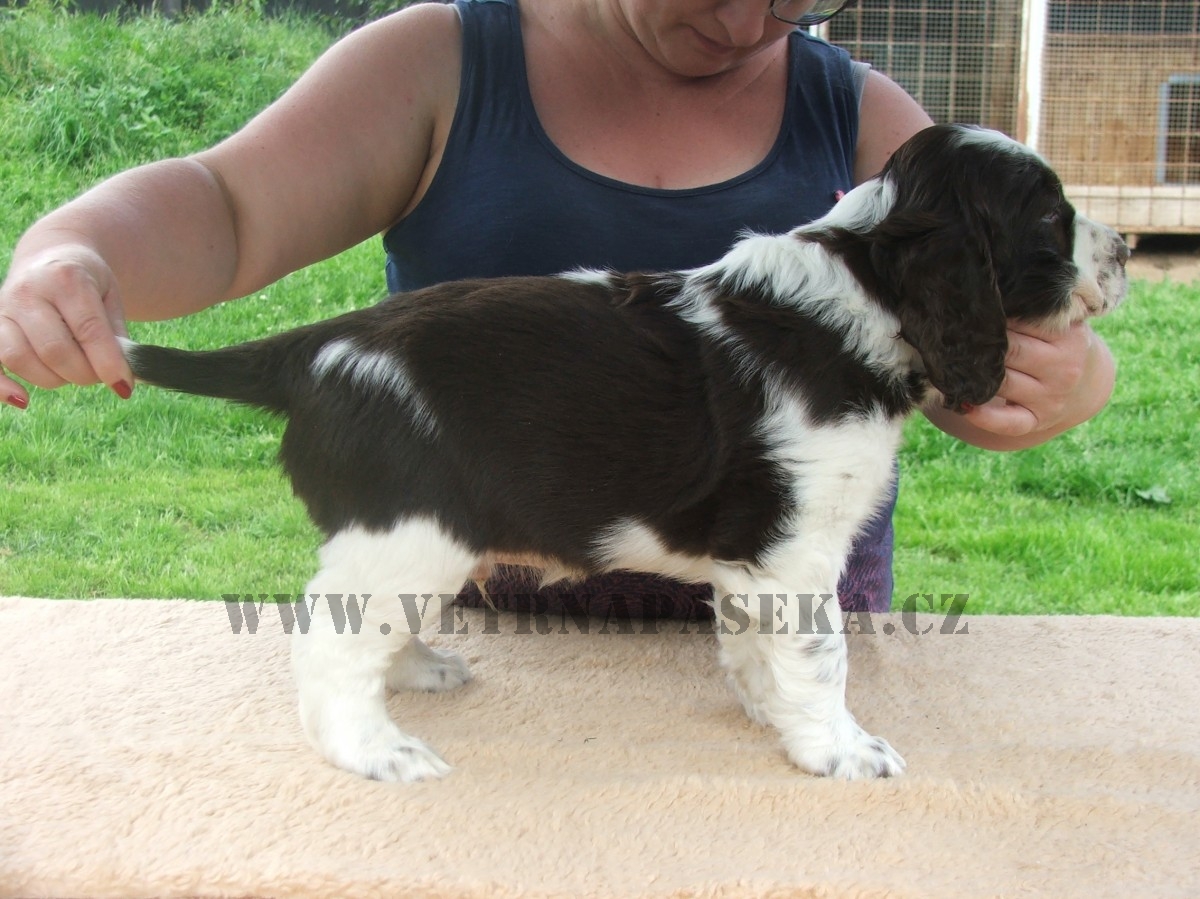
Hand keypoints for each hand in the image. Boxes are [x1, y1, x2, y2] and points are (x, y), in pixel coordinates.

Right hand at [0, 245, 134, 408]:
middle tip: (98, 375)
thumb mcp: (110, 297)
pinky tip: (23, 399)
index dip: (108, 364)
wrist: (49, 256)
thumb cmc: (86, 283)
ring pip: (20, 358)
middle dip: (83, 374)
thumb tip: (120, 377)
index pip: (88, 330)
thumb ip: (115, 334)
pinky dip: (2, 386)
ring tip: (71, 373)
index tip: (124, 387)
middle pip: (54, 350)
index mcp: (66, 279)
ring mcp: (3, 308)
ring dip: (53, 379)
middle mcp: (29, 291)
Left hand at [956, 319, 1111, 440]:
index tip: (970, 311)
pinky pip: (1006, 422)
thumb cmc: (1055, 343)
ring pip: (1002, 383)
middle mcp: (1064, 369)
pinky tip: (963, 404)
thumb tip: (984, 294)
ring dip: (973, 375)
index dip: (993, 316)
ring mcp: (1051, 398)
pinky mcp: (1036, 421)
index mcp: (1069, 337)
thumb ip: (1032, 309)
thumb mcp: (1056, 322)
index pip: (1023, 323)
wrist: (1083, 383)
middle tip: (951, 335)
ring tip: (948, 363)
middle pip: (1010, 352)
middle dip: (981, 344)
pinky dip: (983, 416)